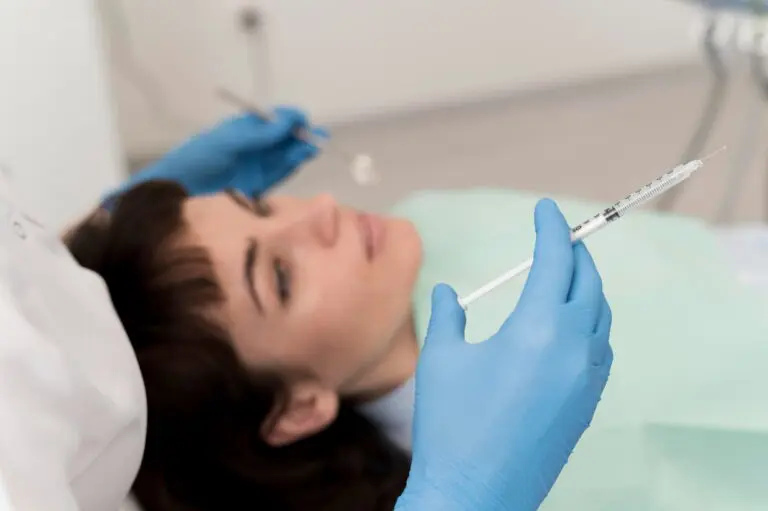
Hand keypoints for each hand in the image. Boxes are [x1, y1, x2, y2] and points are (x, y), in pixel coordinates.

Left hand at [107, 107, 324, 201]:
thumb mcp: (228, 142)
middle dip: (300, 134)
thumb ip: (259, 135)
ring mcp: (257, 167)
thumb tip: (288, 121)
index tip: (301, 119)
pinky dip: (293, 166)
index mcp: (244, 130)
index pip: (272, 120)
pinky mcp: (259, 187)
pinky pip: (280, 174)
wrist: (179, 194)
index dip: (288, 117)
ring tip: (313, 146)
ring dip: (300, 150)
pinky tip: (301, 158)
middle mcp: (254, 146)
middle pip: (284, 138)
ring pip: (286, 155)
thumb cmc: (198, 159)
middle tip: (317, 135)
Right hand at [396, 199, 612, 510]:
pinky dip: (590, 325)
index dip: (552, 229)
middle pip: (587, 284)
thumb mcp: (442, 359)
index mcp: (537, 329)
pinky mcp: (586, 405)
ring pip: (600, 317)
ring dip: (585, 289)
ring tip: (563, 278)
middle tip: (557, 238)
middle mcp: (573, 349)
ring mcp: (586, 380)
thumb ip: (449, 315)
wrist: (475, 494)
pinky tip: (569, 328)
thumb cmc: (452, 425)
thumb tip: (450, 291)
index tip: (546, 210)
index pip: (555, 262)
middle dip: (574, 254)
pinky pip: (600, 350)